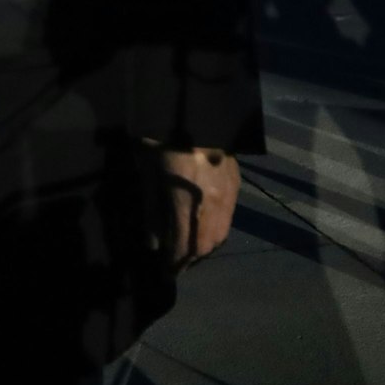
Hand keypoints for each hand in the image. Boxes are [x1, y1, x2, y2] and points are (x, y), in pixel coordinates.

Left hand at [153, 145, 239, 269]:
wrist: (193, 112)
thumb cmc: (160, 143)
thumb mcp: (147, 178)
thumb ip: (152, 214)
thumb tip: (154, 245)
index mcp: (188, 203)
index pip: (184, 247)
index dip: (175, 263)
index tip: (165, 272)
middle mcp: (213, 205)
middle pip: (206, 246)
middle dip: (191, 259)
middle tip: (175, 264)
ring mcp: (229, 195)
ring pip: (221, 235)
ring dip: (205, 248)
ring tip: (188, 251)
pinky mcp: (237, 185)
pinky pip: (228, 219)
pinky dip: (215, 231)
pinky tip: (203, 229)